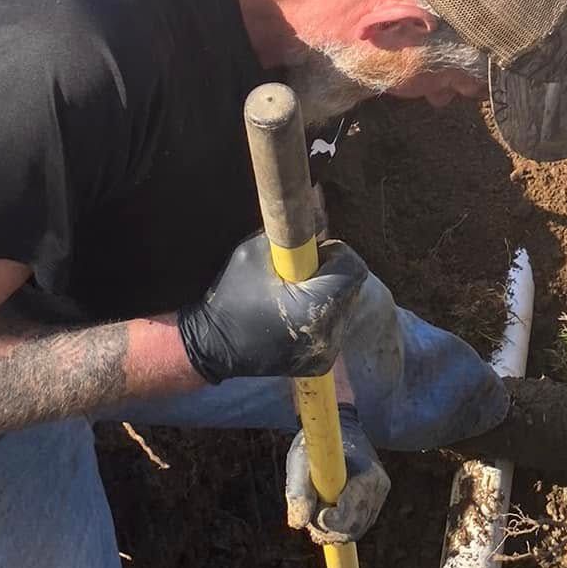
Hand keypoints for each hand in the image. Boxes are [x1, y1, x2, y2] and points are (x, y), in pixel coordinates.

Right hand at [177, 236, 366, 384]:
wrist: (212, 345)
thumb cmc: (231, 294)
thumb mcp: (256, 251)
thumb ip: (292, 229)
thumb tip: (320, 204)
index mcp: (314, 305)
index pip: (354, 268)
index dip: (335, 255)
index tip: (311, 256)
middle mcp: (327, 333)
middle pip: (351, 288)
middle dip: (331, 274)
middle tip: (299, 275)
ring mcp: (326, 351)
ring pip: (344, 308)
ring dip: (326, 296)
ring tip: (292, 297)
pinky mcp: (321, 362)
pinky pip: (333, 328)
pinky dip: (321, 317)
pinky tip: (293, 317)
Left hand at [285, 406, 389, 544]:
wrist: (339, 429)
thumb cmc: (319, 443)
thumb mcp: (301, 459)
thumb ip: (298, 491)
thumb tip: (298, 524)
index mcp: (367, 474)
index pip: (352, 512)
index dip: (331, 522)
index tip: (315, 518)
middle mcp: (379, 487)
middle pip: (355, 527)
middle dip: (330, 531)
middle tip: (310, 523)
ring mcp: (379, 496)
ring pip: (356, 530)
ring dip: (334, 531)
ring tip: (315, 516)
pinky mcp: (374, 502)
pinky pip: (358, 525)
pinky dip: (340, 528)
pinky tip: (325, 517)